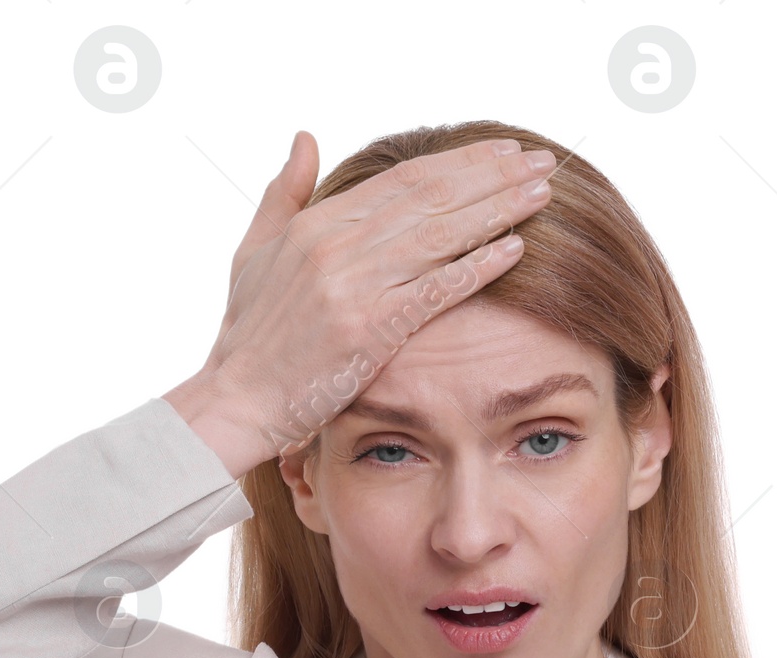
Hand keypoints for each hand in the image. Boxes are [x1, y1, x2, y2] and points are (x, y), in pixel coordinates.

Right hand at [163, 131, 556, 476]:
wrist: (234, 400)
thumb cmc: (246, 336)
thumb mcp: (254, 251)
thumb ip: (284, 193)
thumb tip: (305, 138)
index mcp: (316, 224)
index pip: (403, 179)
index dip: (459, 161)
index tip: (502, 150)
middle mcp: (337, 246)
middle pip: (431, 196)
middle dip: (492, 175)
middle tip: (540, 161)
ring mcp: (353, 287)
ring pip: (440, 235)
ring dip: (498, 210)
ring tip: (542, 193)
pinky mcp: (368, 330)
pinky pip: (434, 290)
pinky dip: (476, 267)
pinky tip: (515, 249)